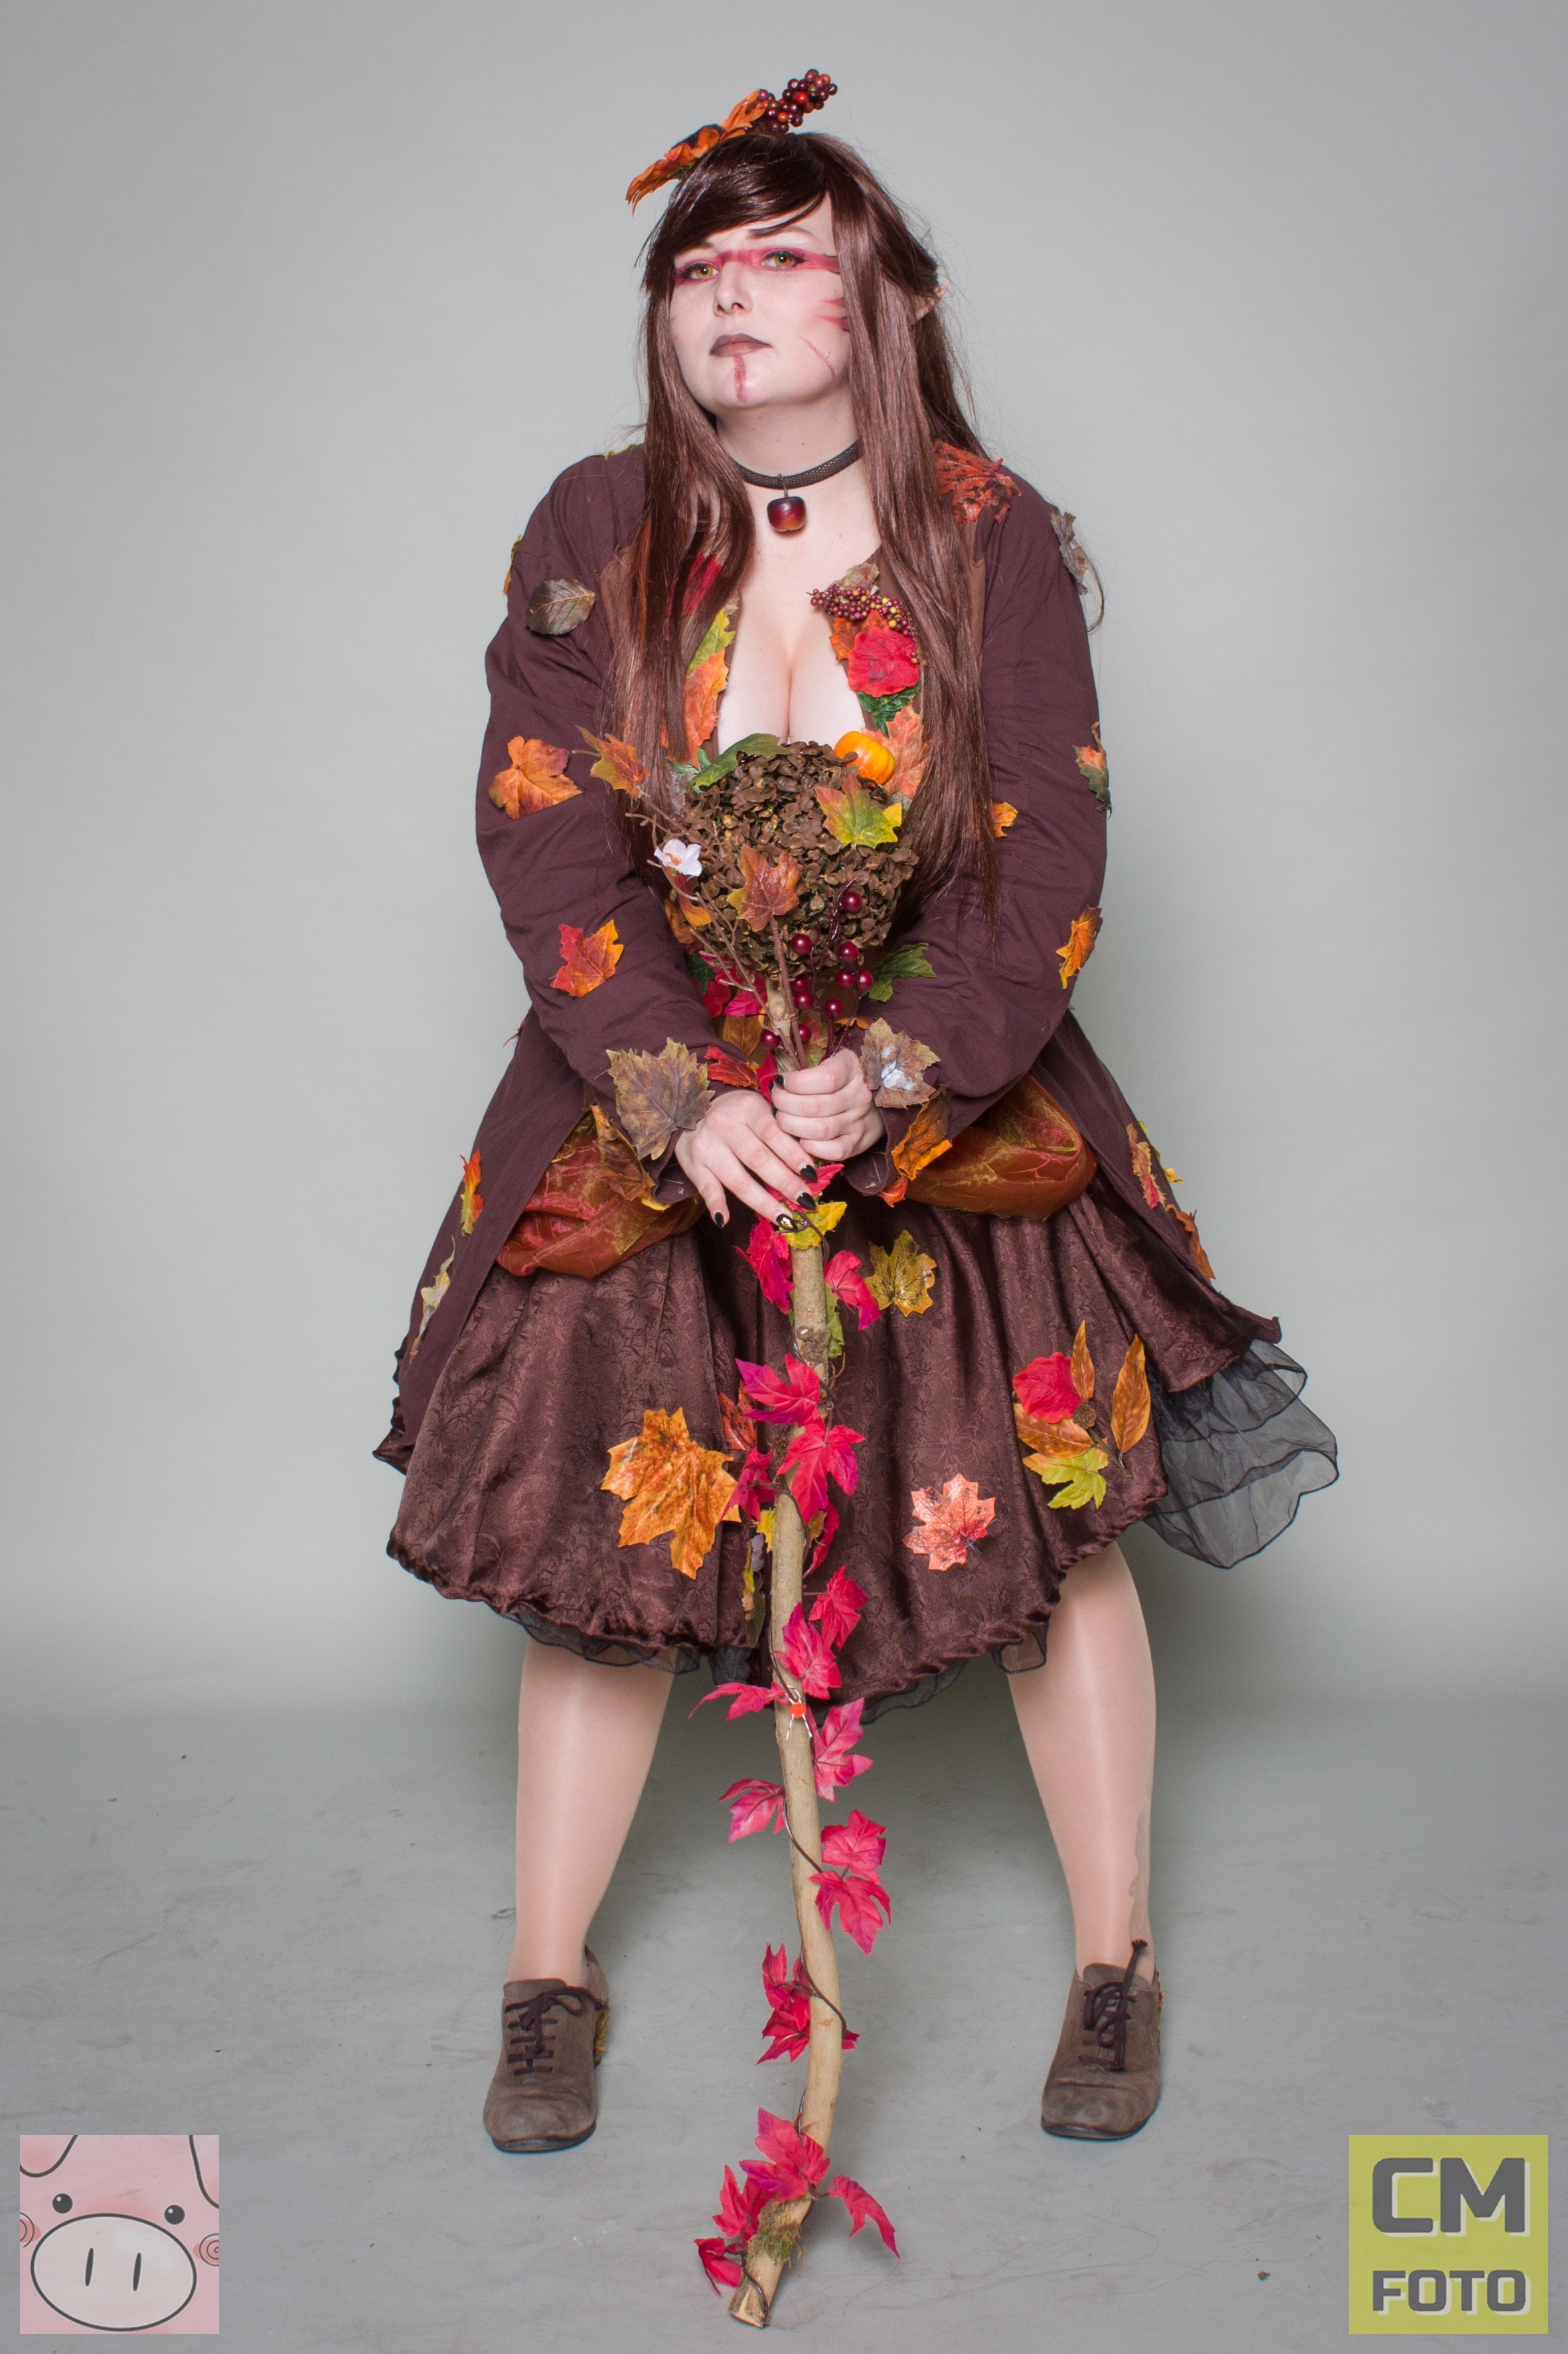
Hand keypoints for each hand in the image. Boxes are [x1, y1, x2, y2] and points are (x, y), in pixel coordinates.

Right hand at [674, 1085, 818, 1224]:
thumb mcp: (758, 1109)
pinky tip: (725, 1220)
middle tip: (805, 1201)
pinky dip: (715, 1204)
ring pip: (737, 1180)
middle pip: (758, 1160)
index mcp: (747, 1108)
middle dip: (785, 1183)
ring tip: (784, 1218)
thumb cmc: (736, 1112)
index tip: (812, 1175)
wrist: (690, 1109)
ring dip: (762, 1202)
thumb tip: (807, 1164)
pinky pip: (706, 1188)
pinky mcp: (693, 1164)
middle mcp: (724, 1125)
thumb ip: (778, 1130)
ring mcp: (707, 1147)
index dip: (794, 1156)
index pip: (773, 1134)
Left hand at [771, 1047, 884, 1162]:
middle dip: (785, 1105)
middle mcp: (859, 1096)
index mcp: (852, 1070)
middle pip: (815, 1106)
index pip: (824, 1079)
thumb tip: (778, 1083)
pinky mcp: (858, 1142)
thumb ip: (811, 1069)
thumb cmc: (845, 1079)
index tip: (781, 1082)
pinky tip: (801, 1140)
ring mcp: (860, 1121)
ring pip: (820, 1130)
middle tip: (776, 1103)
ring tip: (782, 1119)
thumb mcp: (835, 1062)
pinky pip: (835, 1151)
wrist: (878, 1100)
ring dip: (792, 1126)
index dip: (795, 1082)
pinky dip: (812, 1148)